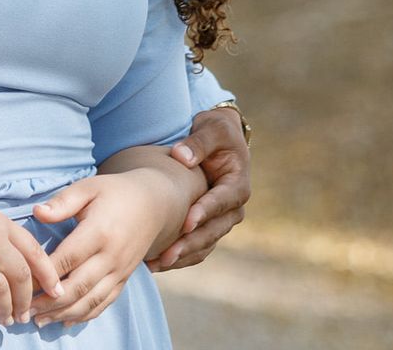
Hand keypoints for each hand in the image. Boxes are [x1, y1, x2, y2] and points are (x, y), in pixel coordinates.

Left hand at [28, 170, 185, 326]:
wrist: (154, 204)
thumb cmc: (115, 192)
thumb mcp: (89, 187)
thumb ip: (62, 202)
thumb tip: (37, 212)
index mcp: (99, 232)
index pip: (67, 259)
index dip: (44, 275)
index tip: (22, 282)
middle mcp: (111, 256)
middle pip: (77, 286)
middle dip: (49, 302)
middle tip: (24, 310)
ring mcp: (119, 270)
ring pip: (90, 300)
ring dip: (63, 313)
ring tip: (39, 321)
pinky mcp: (124, 278)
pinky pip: (105, 302)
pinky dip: (85, 315)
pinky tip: (65, 321)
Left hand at [149, 105, 250, 270]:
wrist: (217, 141)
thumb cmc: (215, 132)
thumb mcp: (211, 129)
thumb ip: (198, 143)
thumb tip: (181, 157)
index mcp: (237, 184)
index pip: (222, 201)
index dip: (205, 212)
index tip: (186, 222)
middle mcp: (232, 208)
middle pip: (214, 230)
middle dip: (191, 243)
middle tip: (168, 254)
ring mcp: (220, 221)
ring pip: (204, 244)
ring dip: (183, 256)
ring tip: (157, 264)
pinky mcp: (207, 227)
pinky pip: (196, 248)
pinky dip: (179, 257)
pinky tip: (156, 263)